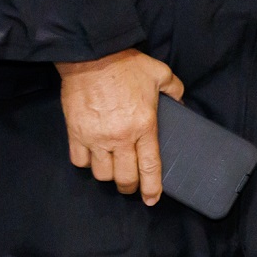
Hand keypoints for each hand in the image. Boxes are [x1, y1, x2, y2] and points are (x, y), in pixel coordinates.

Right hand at [56, 50, 183, 204]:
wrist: (91, 56)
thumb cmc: (127, 65)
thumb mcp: (160, 74)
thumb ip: (175, 90)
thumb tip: (180, 103)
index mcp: (144, 125)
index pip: (150, 165)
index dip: (152, 187)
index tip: (152, 199)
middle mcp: (120, 137)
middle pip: (124, 177)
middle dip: (129, 187)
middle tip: (132, 186)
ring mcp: (95, 137)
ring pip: (101, 173)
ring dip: (108, 176)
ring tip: (114, 169)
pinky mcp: (75, 133)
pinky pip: (79, 160)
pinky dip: (86, 163)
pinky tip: (93, 157)